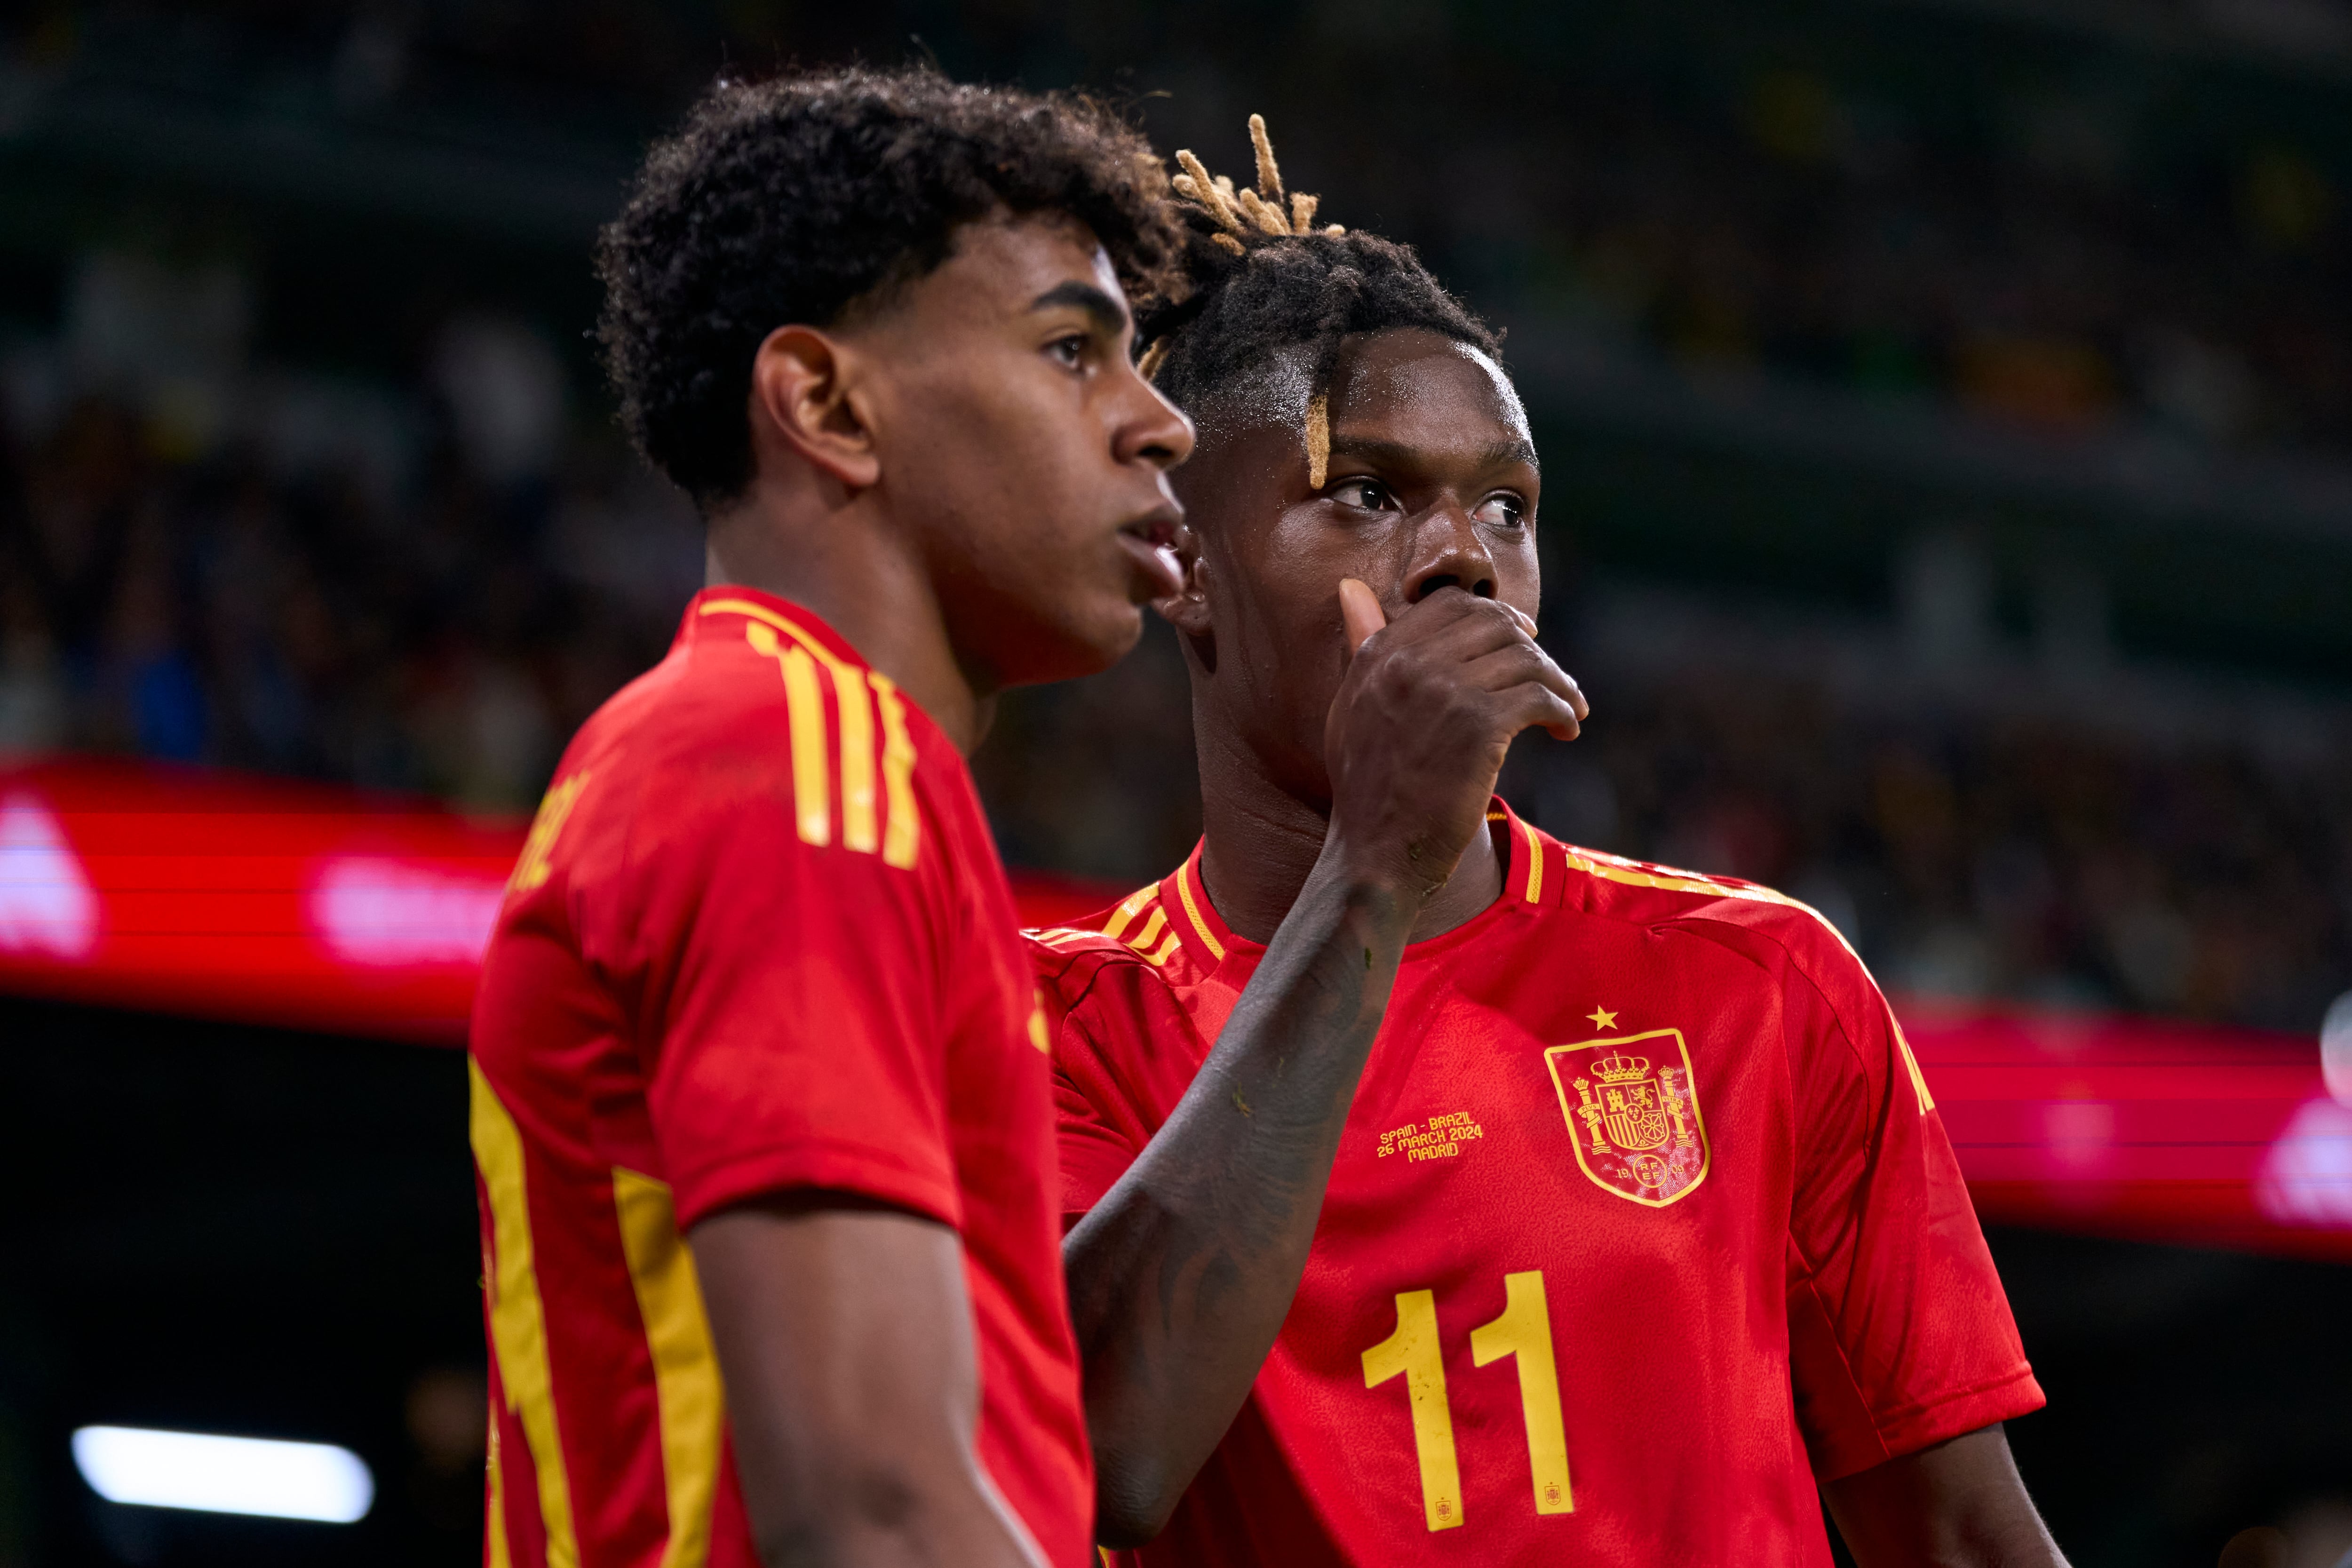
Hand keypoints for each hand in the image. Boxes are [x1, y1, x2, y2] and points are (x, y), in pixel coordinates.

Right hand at [1325, 579, 1586, 898]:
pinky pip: (1539, 697)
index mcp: (1379, 654)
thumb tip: (1350, 587)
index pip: (1452, 605)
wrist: (1377, 853)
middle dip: (1532, 648)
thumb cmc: (1368, 788)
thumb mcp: (1352, 706)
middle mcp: (1407, 662)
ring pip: (1524, 659)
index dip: (1496, 618)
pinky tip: (1564, 731)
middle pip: (1494, 624)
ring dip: (1556, 683)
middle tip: (1551, 679)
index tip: (1523, 641)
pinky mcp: (1477, 725)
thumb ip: (1362, 645)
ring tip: (1567, 709)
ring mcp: (1443, 690)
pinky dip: (1561, 711)